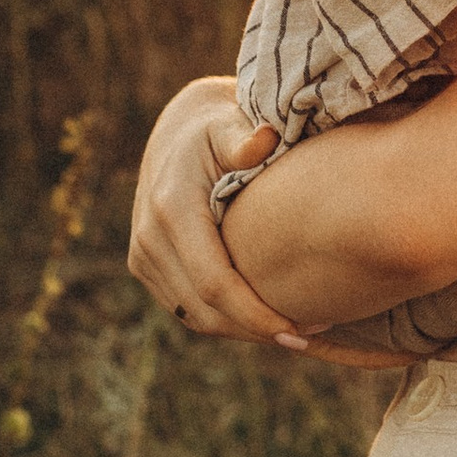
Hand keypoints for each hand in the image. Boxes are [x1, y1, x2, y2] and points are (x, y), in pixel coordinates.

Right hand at [128, 79, 307, 343]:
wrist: (178, 130)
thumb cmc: (219, 127)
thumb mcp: (231, 123)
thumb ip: (245, 138)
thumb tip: (264, 139)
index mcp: (172, 208)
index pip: (215, 283)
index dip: (256, 315)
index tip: (300, 329)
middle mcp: (148, 237)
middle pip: (204, 311)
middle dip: (257, 330)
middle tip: (314, 333)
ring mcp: (142, 255)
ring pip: (194, 317)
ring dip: (243, 331)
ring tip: (298, 329)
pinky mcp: (144, 265)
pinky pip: (186, 309)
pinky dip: (225, 320)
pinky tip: (265, 317)